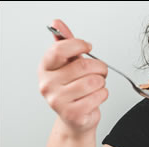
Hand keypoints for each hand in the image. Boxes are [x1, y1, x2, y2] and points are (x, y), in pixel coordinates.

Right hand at [38, 19, 108, 134]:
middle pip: (83, 66)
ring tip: (97, 85)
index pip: (61, 49)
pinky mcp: (73, 113)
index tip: (88, 47)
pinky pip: (98, 96)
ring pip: (93, 82)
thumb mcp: (69, 65)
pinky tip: (96, 96)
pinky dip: (103, 94)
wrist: (75, 119)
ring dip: (102, 82)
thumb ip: (66, 44)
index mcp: (45, 69)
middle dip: (99, 67)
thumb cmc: (73, 90)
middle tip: (101, 71)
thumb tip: (58, 24)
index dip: (79, 45)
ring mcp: (58, 101)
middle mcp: (48, 84)